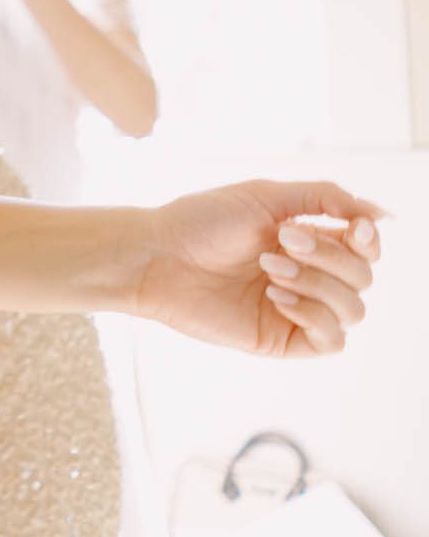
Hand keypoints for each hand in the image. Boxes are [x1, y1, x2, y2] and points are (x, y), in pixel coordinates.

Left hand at [135, 181, 383, 356]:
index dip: (368, 240)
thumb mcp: (265, 195)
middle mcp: (307, 276)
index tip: (353, 227)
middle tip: (281, 242)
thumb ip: (324, 197)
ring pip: (353, 309)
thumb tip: (380, 213)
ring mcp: (296, 309)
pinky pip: (332, 340)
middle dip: (328, 257)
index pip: (365, 248)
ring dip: (317, 284)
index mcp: (306, 241)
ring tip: (269, 269)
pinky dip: (314, 316)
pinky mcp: (280, 338)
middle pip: (363, 277)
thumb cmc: (201, 221)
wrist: (157, 255)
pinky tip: (276, 297)